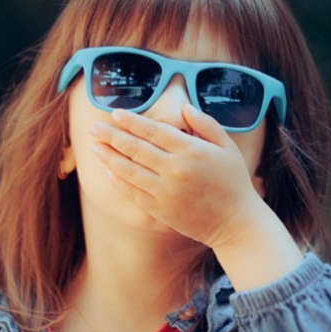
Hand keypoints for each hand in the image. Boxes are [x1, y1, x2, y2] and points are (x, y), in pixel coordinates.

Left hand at [89, 105, 268, 249]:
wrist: (237, 223)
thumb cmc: (234, 182)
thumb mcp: (228, 147)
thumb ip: (206, 124)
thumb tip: (184, 107)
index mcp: (192, 150)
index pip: (155, 130)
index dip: (132, 121)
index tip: (115, 113)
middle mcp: (176, 170)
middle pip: (136, 149)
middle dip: (112, 136)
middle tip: (94, 127)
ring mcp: (167, 192)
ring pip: (130, 171)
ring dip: (109, 157)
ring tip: (94, 147)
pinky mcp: (161, 210)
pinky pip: (133, 193)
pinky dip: (118, 181)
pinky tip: (108, 170)